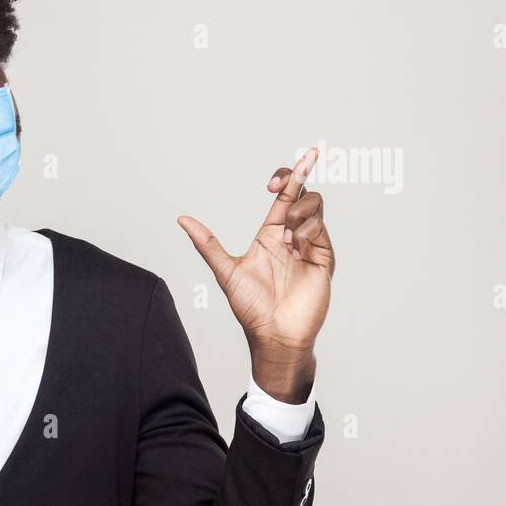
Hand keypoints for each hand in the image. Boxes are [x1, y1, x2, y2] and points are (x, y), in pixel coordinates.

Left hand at [177, 147, 333, 402]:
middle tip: (278, 187)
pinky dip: (308, 231)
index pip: (284, 196)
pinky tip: (295, 248)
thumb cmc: (252, 308)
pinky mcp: (324, 259)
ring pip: (316, 207)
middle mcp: (292, 236)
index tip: (284, 171)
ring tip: (287, 234)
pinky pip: (321, 230)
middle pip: (304, 194)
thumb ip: (207, 244)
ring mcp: (310, 246)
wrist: (274, 335)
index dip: (289, 175)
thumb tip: (182, 220)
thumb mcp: (226, 271)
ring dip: (301, 209)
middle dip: (297, 179)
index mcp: (271, 235)